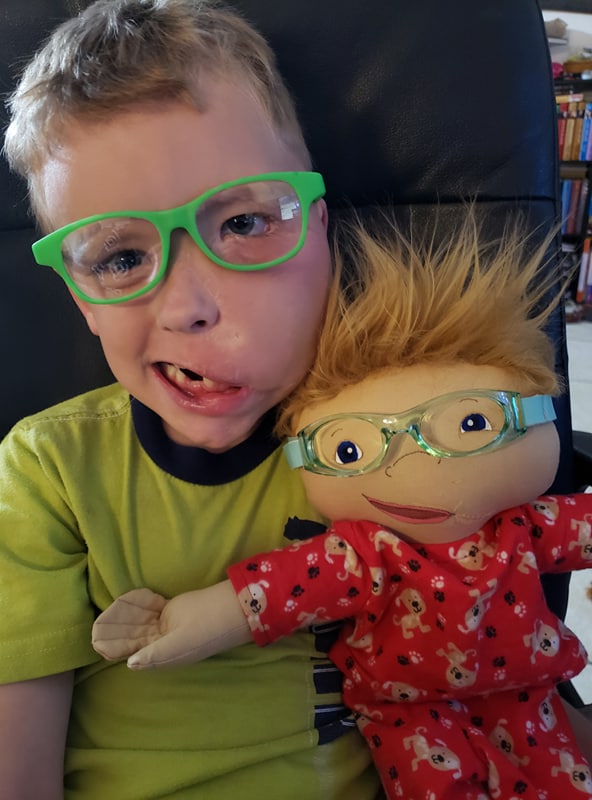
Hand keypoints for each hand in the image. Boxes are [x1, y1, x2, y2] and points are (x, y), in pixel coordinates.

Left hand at [92, 582, 251, 669]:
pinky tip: (123, 600)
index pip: (130, 651)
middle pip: (131, 634)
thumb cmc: (201, 635)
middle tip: (95, 626)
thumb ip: (153, 655)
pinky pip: (148, 606)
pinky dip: (136, 602)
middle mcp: (158, 641)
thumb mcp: (176, 649)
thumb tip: (130, 664)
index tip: (96, 641)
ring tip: (104, 614)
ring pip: (137, 620)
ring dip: (121, 616)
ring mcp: (163, 624)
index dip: (114, 646)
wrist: (222, 614)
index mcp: (159, 655)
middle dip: (114, 630)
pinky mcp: (168, 609)